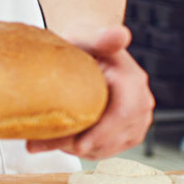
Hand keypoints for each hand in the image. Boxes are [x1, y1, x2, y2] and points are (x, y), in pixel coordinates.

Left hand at [26, 26, 153, 158]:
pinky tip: (58, 143)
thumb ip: (102, 39)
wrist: (89, 49)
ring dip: (78, 149)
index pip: (123, 114)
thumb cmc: (85, 42)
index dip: (101, 132)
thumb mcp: (88, 37)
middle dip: (81, 145)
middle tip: (44, 145)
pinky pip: (107, 148)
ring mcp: (135, 119)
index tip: (77, 144)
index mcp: (133, 81)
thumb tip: (117, 33)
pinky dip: (83, 150)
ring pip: (110, 146)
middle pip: (115, 136)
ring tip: (44, 143)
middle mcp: (140, 102)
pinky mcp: (125, 130)